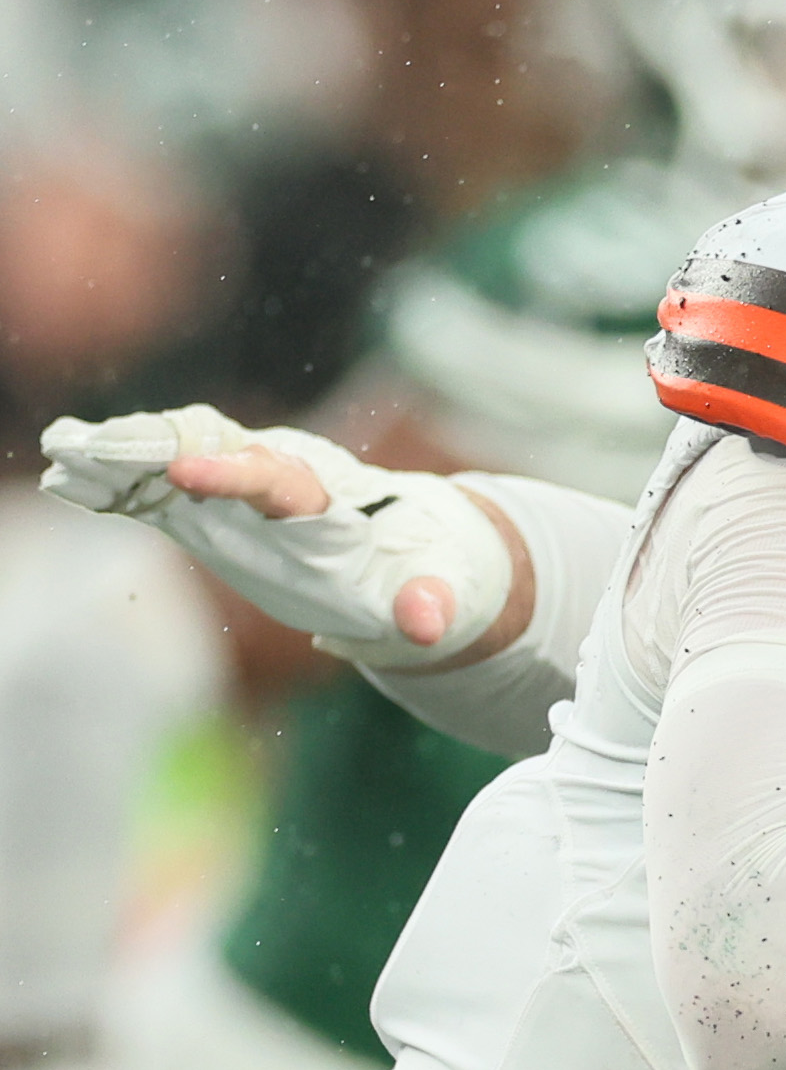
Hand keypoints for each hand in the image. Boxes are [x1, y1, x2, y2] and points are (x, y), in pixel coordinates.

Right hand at [39, 405, 515, 667]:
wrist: (412, 555)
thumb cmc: (423, 574)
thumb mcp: (439, 592)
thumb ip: (430, 604)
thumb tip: (428, 624)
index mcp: (326, 496)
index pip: (275, 477)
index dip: (230, 474)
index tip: (184, 473)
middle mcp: (276, 475)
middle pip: (210, 448)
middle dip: (152, 446)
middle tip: (89, 445)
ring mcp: (242, 485)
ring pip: (176, 454)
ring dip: (121, 453)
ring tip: (62, 451)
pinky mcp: (218, 505)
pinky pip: (161, 484)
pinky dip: (118, 479)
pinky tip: (67, 475)